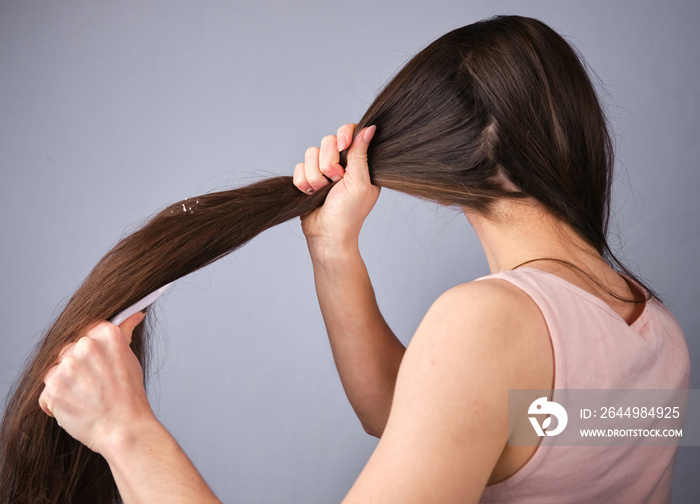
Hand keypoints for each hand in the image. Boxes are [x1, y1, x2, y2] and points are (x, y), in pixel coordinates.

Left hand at [39, 312, 153, 454]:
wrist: (124, 428)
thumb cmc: (130, 397)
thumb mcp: (130, 359)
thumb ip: (123, 334)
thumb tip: (133, 315)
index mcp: (106, 334)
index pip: (87, 333)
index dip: (91, 352)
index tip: (97, 364)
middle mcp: (85, 346)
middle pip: (69, 350)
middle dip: (77, 368)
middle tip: (94, 385)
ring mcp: (67, 367)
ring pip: (56, 371)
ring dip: (66, 384)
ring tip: (85, 398)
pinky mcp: (52, 389)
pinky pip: (47, 392)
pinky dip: (56, 402)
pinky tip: (76, 407)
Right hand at [293, 124, 379, 254]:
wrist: (326, 235)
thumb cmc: (348, 214)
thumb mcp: (359, 183)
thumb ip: (361, 154)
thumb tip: (370, 128)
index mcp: (360, 162)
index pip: (350, 132)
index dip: (343, 135)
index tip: (343, 146)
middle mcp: (342, 164)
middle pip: (327, 140)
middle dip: (328, 163)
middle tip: (335, 181)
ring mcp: (324, 171)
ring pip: (310, 153)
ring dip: (315, 176)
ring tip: (323, 192)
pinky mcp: (308, 179)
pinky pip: (299, 167)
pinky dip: (303, 183)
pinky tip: (311, 194)